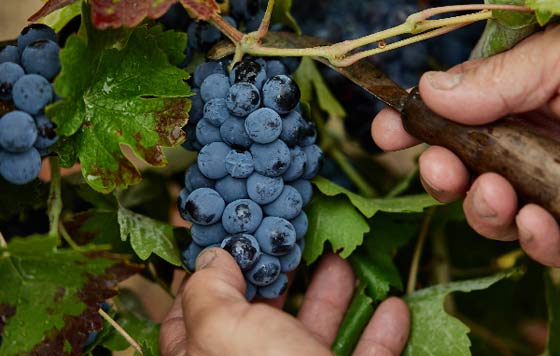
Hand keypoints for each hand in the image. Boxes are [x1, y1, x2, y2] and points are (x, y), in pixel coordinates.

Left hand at [160, 248, 409, 355]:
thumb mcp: (224, 330)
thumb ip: (209, 291)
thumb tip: (211, 259)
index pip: (190, 315)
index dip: (208, 277)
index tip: (233, 242)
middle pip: (257, 319)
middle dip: (278, 277)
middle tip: (294, 243)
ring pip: (311, 337)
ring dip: (331, 297)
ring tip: (342, 261)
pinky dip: (380, 337)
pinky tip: (393, 308)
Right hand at [371, 25, 559, 266]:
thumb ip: (500, 76)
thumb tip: (426, 89)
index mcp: (519, 100)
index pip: (450, 117)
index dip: (411, 127)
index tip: (385, 134)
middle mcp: (524, 146)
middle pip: (459, 172)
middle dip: (439, 176)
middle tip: (442, 169)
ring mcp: (544, 189)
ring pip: (488, 214)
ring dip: (479, 210)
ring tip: (496, 193)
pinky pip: (539, 248)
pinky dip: (530, 241)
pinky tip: (536, 223)